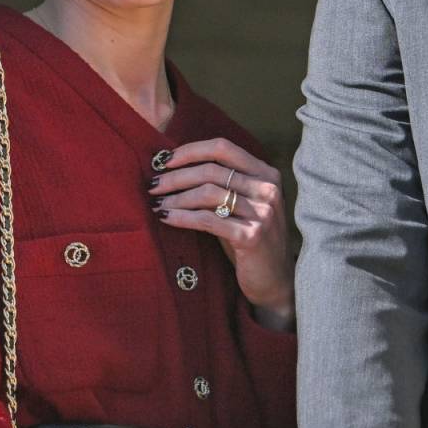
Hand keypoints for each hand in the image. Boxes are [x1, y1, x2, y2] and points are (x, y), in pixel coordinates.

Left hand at [149, 138, 294, 329]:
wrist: (274, 280)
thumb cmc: (248, 238)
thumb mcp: (240, 205)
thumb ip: (220, 184)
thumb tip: (172, 167)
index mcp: (266, 174)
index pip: (223, 148)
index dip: (190, 151)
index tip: (164, 160)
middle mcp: (267, 189)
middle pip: (211, 170)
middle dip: (176, 176)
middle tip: (153, 185)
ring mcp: (262, 212)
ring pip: (207, 192)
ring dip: (176, 197)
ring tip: (157, 203)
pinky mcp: (251, 236)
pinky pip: (207, 220)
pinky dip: (182, 217)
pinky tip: (165, 218)